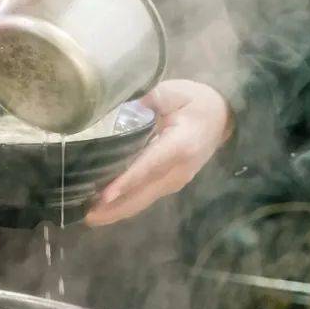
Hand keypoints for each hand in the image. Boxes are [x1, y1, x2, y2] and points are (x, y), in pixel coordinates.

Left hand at [85, 80, 233, 226]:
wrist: (222, 116)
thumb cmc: (195, 101)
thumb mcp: (172, 91)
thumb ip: (147, 101)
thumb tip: (119, 113)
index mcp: (180, 145)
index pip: (149, 166)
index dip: (127, 181)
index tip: (105, 195)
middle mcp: (178, 170)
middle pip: (144, 193)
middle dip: (115, 208)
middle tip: (86, 216)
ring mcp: (176, 180)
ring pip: (144, 200)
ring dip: (117, 210)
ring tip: (89, 216)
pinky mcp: (171, 184)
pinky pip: (146, 197)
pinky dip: (126, 203)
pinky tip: (106, 208)